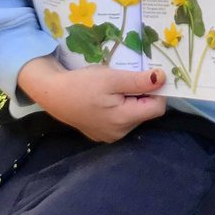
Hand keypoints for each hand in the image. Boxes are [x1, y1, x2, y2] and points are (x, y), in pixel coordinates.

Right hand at [17, 56, 166, 142]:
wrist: (52, 94)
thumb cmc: (81, 84)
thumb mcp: (112, 78)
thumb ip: (139, 81)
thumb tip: (162, 79)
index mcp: (124, 120)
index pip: (157, 108)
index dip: (156, 91)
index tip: (144, 78)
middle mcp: (120, 133)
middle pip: (145, 112)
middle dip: (141, 95)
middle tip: (123, 81)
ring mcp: (110, 136)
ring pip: (134, 116)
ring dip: (130, 101)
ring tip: (112, 89)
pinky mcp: (101, 134)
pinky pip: (121, 121)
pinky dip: (119, 108)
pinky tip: (105, 99)